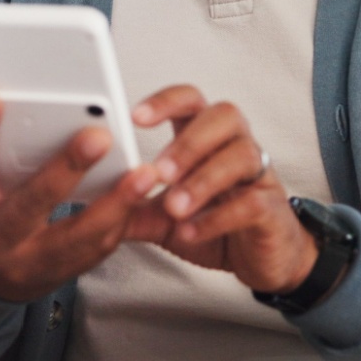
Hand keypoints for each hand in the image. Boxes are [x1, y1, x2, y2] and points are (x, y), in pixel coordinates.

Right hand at [0, 92, 159, 302]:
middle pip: (31, 204)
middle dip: (66, 169)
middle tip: (97, 136)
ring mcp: (27, 262)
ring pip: (76, 236)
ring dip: (114, 204)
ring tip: (144, 174)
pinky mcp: (56, 275)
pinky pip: (93, 253)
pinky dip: (118, 225)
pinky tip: (138, 198)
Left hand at [124, 85, 317, 294]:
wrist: (261, 259)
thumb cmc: (214, 224)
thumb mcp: (162, 216)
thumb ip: (132, 205)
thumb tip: (89, 201)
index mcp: (207, 138)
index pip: (190, 100)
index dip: (165, 102)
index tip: (134, 118)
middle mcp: (236, 146)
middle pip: (223, 116)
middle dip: (189, 141)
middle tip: (158, 172)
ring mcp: (258, 175)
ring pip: (241, 155)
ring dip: (203, 179)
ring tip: (173, 206)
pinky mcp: (271, 209)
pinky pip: (250, 203)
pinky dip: (217, 217)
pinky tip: (190, 231)